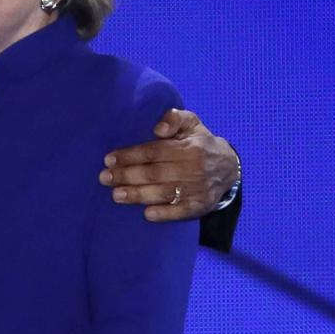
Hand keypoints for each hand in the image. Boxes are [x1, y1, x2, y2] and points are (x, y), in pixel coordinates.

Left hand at [98, 109, 238, 221]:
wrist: (230, 169)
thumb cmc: (200, 143)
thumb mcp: (192, 123)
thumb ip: (174, 118)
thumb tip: (158, 129)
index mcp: (189, 147)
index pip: (154, 152)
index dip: (130, 156)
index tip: (109, 159)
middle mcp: (193, 169)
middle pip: (154, 173)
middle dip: (126, 176)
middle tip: (104, 178)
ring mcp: (196, 189)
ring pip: (163, 193)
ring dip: (138, 195)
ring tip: (116, 195)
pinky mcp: (199, 206)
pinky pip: (180, 212)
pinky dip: (164, 214)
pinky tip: (147, 214)